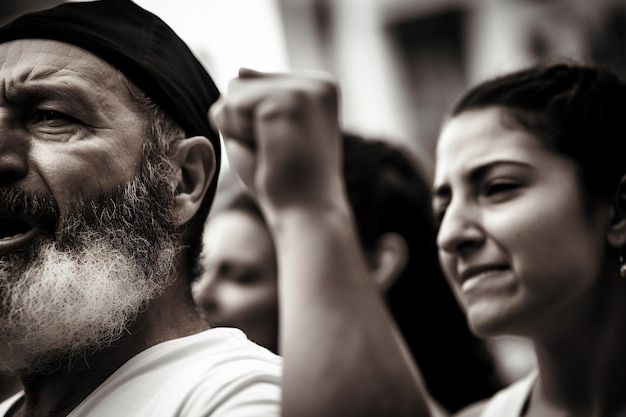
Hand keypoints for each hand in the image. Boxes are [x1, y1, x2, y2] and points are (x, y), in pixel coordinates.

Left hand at [209, 68, 343, 220]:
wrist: (306, 213)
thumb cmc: (285, 181)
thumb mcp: (265, 133)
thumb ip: (253, 99)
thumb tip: (240, 69)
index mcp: (317, 89)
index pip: (253, 84)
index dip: (252, 123)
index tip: (282, 148)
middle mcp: (318, 83)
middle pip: (240, 83)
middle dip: (243, 123)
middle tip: (275, 152)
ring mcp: (306, 88)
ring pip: (234, 91)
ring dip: (240, 129)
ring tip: (272, 152)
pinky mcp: (291, 99)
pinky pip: (233, 105)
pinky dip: (239, 134)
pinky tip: (269, 151)